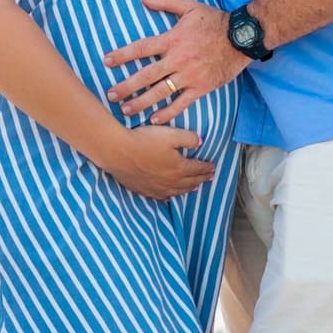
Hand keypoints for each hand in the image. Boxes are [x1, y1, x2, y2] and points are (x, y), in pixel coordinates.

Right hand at [97, 123, 215, 200]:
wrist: (118, 152)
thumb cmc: (145, 140)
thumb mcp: (171, 134)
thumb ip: (189, 138)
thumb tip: (201, 142)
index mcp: (179, 167)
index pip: (198, 168)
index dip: (207, 167)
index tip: (213, 167)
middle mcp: (170, 181)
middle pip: (190, 181)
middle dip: (201, 179)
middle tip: (210, 178)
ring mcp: (157, 187)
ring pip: (177, 191)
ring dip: (188, 189)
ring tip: (195, 188)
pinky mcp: (144, 189)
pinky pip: (161, 197)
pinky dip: (169, 197)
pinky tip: (169, 198)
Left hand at [102, 0, 249, 124]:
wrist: (242, 37)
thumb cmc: (214, 21)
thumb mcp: (189, 6)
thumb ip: (165, 2)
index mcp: (172, 39)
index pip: (141, 48)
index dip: (122, 55)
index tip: (106, 61)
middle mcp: (177, 59)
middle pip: (146, 75)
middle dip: (126, 86)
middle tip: (110, 94)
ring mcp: (189, 76)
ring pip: (160, 92)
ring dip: (141, 102)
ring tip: (125, 110)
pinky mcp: (201, 87)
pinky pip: (181, 103)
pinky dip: (167, 112)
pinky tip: (154, 119)